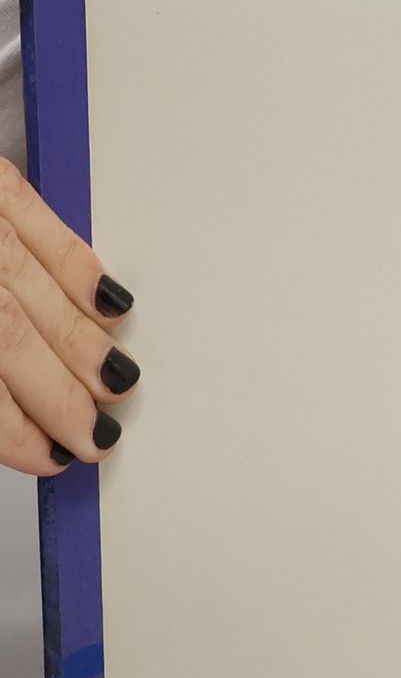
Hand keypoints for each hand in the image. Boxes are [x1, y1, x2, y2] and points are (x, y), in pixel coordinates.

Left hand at [0, 159, 137, 473]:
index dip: (10, 425)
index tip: (44, 455)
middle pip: (7, 335)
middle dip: (62, 393)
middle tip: (95, 432)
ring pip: (32, 288)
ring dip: (82, 343)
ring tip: (114, 381)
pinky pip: (37, 222)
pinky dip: (78, 266)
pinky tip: (106, 302)